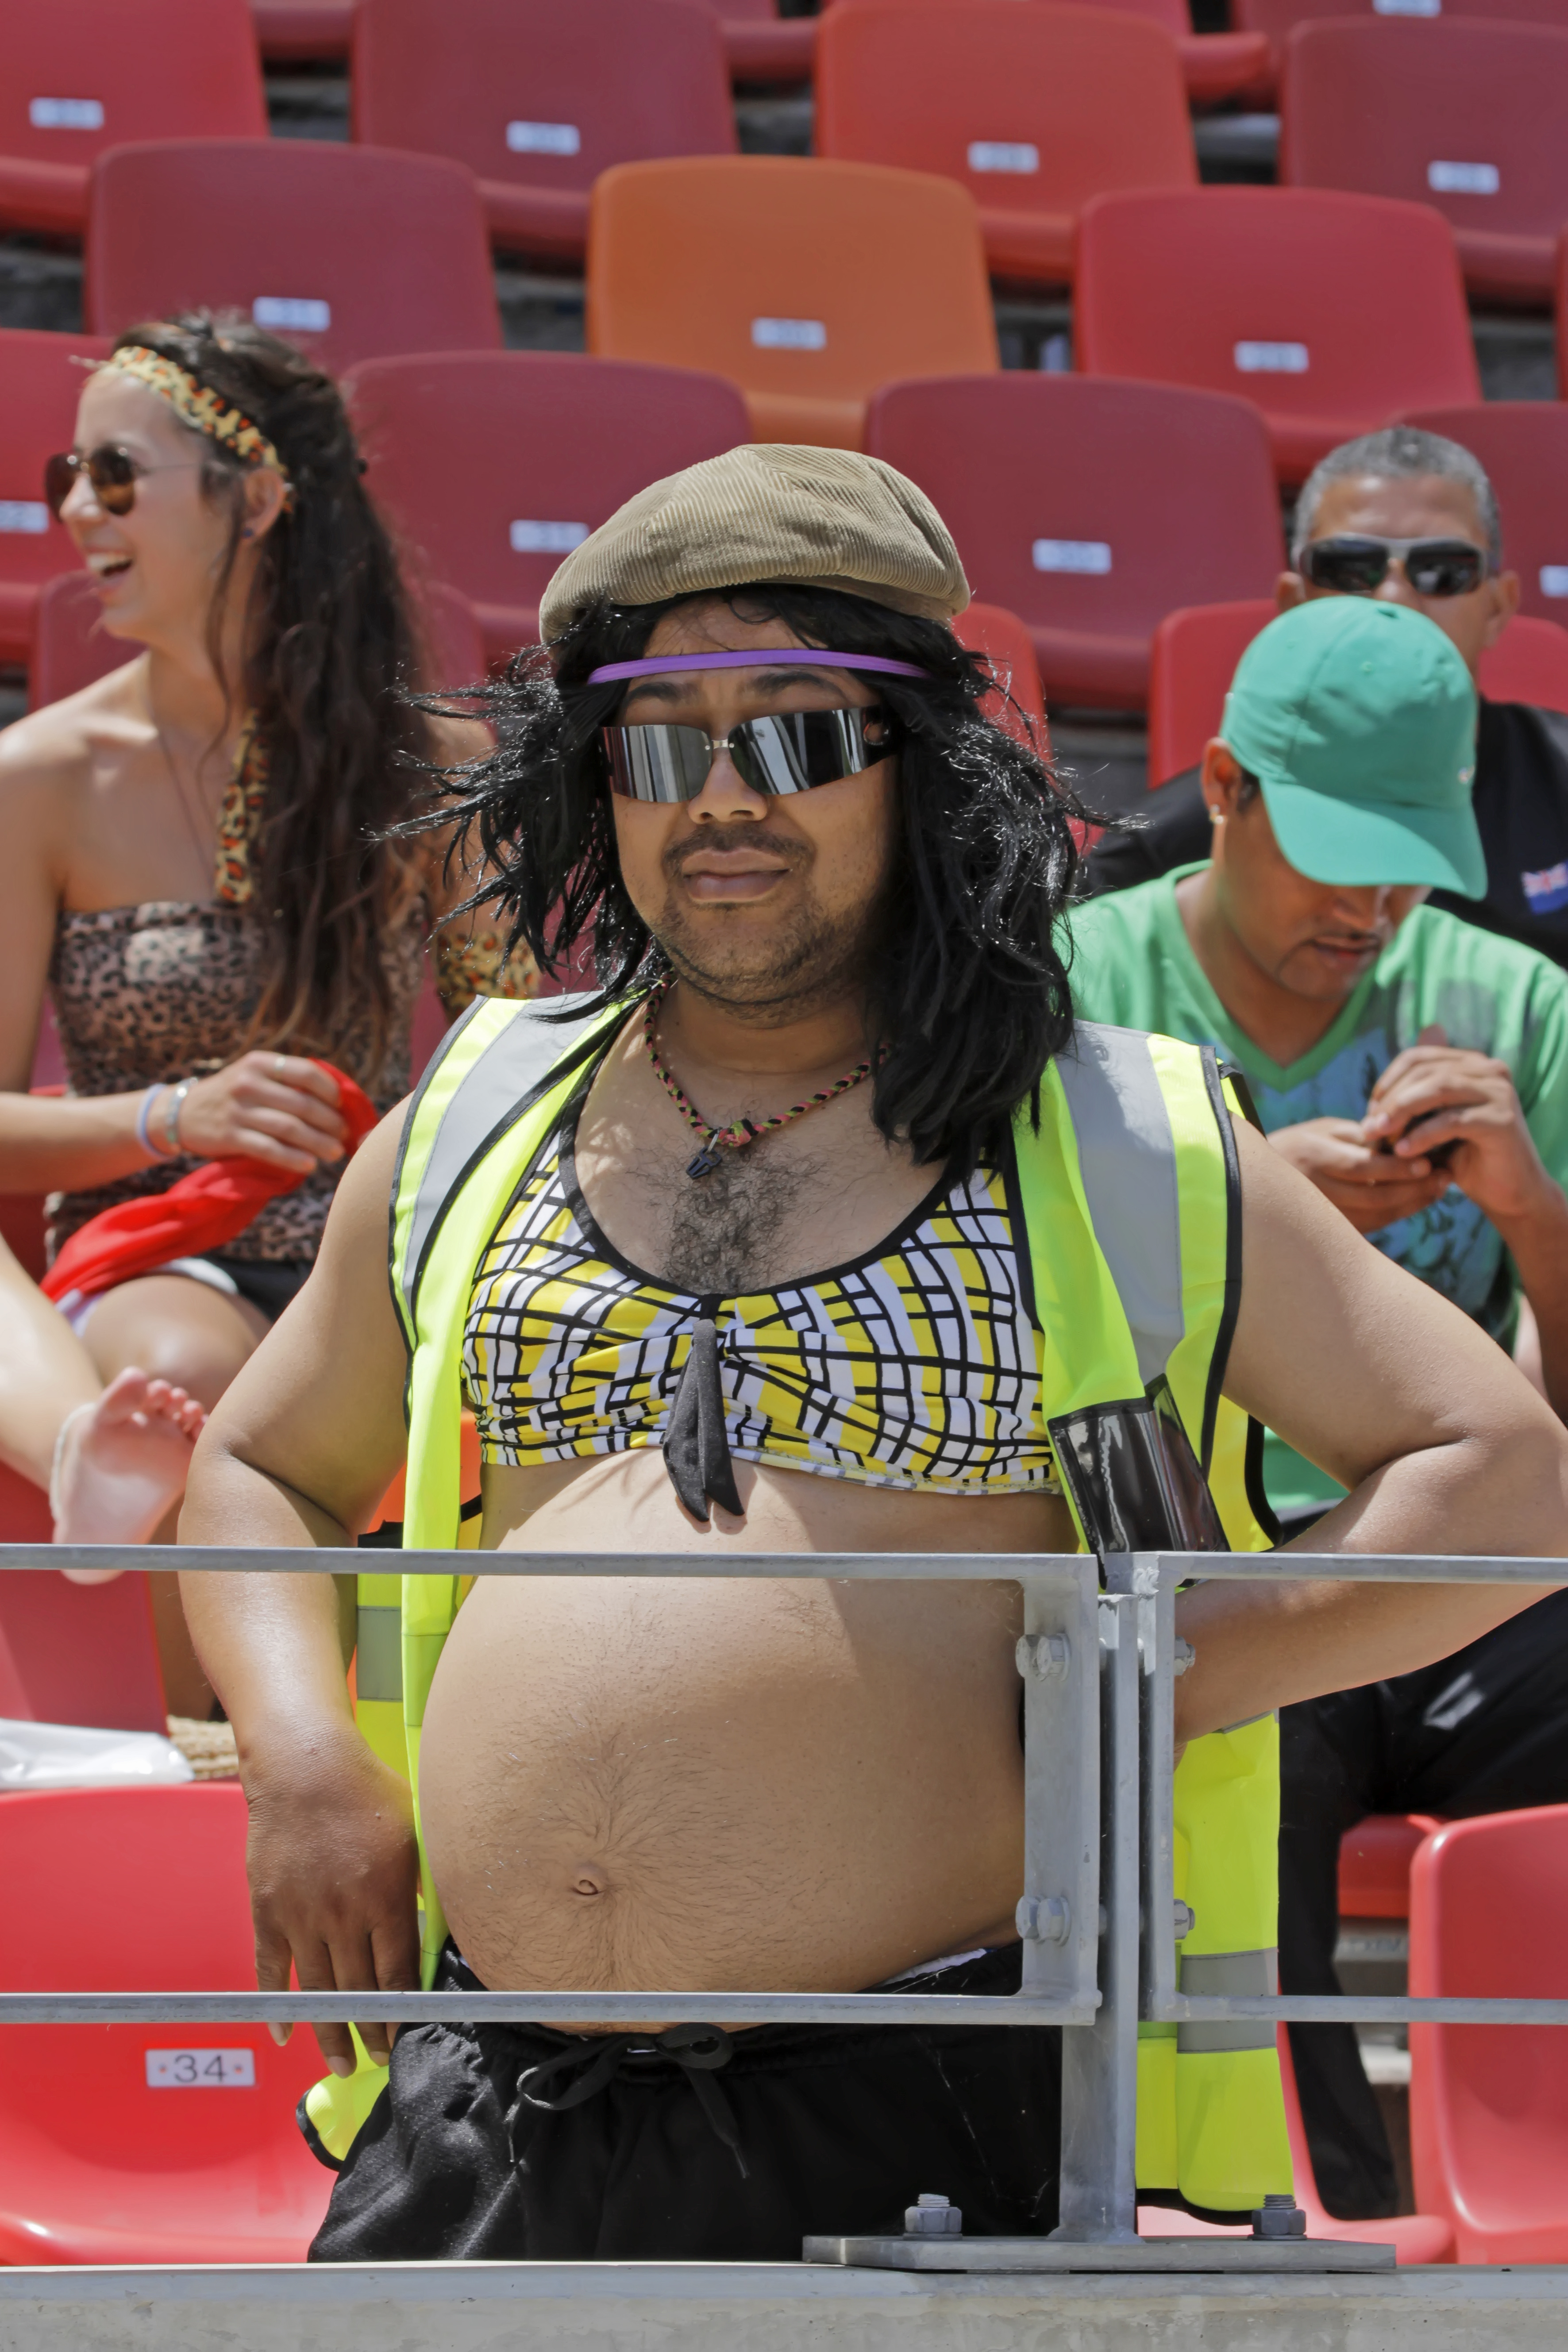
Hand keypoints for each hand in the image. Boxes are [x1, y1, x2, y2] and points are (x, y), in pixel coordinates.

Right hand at [168, 1053, 346, 1174]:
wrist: (181, 1113)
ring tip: (335, 1153)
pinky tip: (309, 1165)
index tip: (342, 1106)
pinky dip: (293, 1158)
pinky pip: (269, 1149)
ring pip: (289, 1128)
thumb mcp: (254, 1076)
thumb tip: (337, 1099)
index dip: (331, 1091)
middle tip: (345, 1136)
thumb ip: (286, 1081)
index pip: (307, 1072)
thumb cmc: (232, 1096)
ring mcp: (238, 1110)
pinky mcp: (229, 1136)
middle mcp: (249, 1083)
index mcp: (260, 1063)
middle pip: (303, 1104)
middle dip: (330, 1122)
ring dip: (318, 1142)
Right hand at [244, 1721, 419, 2071]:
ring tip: (342, 2065)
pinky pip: (272, 1970)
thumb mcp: (414, 1835)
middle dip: (372, 2032)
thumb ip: (422, 1887)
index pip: (399, 1974)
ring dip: (330, 2032)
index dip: (405, 2012)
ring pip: (319, 1991)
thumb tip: (436, 1931)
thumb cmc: (368, 1792)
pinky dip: (278, 2005)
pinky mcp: (268, 1910)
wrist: (305, 1766)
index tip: (409, 2036)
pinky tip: (286, 2033)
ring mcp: (302, 1915)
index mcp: (386, 1897)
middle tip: (379, 2062)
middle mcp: (344, 1914)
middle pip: (360, 1990)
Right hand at [1266, 1115, 1452, 1235]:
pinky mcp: (1327, 1229)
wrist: (1255, 1179)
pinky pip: (1369, 1226)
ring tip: (1438, 1189)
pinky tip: (1417, 1201)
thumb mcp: (1321, 1130)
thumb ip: (1357, 1135)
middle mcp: (1313, 1188)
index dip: (1397, 1168)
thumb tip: (1399, 1140)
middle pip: (1373, 1196)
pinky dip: (1397, 1215)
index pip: (1362, 1167)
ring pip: (1374, 1216)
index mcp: (1312, 1155)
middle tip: (1444, 1178)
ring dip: (1411, 1204)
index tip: (1428, 1163)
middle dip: (1413, 1189)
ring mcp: (1319, 1214)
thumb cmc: (1297, 1145)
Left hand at [1362, 1025, 1552, 1227]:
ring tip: (1379, 1137)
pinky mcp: (1502, 1120)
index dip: (1387, 1082)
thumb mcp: (1433, 1122)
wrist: (1508, 1192)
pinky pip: (1452, 1120)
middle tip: (1369, 1128)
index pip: (1418, 1058)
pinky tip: (1403, 1153)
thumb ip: (1414, 1098)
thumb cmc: (1465, 1157)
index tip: (1370, 1112)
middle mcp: (1489, 1070)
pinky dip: (1422, 1135)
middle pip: (1425, 1070)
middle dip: (1390, 1099)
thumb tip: (1377, 1089)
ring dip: (1401, 1112)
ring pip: (1438, 1088)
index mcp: (1472, 1064)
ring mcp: (1499, 1092)